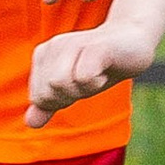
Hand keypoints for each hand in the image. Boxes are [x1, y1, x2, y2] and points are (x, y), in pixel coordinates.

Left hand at [26, 18, 154, 121]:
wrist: (134, 41)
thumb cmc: (101, 66)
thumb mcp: (73, 88)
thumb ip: (50, 104)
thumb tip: (30, 123)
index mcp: (43, 56)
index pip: (39, 98)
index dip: (62, 100)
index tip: (79, 83)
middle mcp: (54, 46)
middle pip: (48, 93)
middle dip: (72, 96)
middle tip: (91, 79)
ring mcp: (73, 44)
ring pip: (61, 85)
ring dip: (85, 89)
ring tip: (98, 74)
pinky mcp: (95, 47)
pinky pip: (84, 78)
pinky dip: (97, 82)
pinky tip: (107, 70)